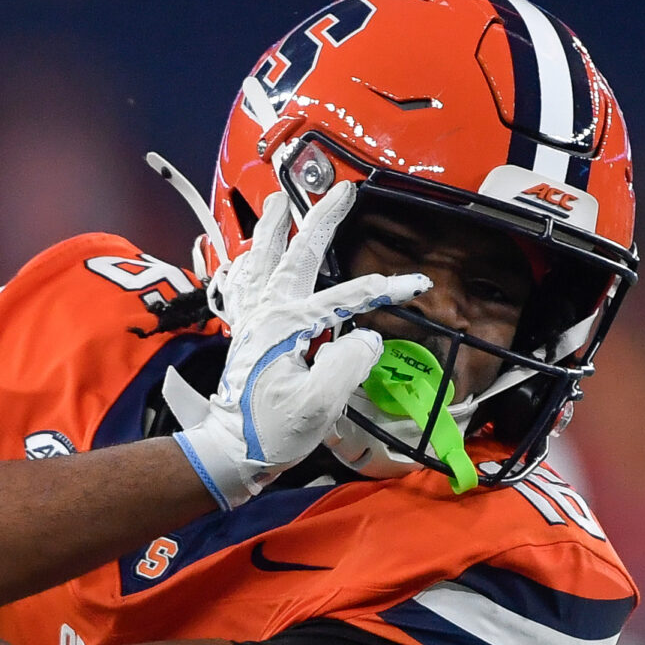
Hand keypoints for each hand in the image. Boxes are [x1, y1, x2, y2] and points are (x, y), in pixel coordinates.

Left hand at [177, 183, 430, 506]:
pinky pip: (242, 288)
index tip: (416, 284)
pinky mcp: (244, 337)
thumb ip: (346, 367)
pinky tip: (248, 257)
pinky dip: (246, 265)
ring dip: (272, 230)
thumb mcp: (317, 406)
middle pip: (295, 256)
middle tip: (342, 190)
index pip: (344, 297)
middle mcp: (264, 316)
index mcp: (285, 326)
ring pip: (260, 262)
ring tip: (277, 202)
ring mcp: (251, 323)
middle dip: (321, 220)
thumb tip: (368, 338)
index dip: (384, 288)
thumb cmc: (270, 432)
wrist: (228, 454)